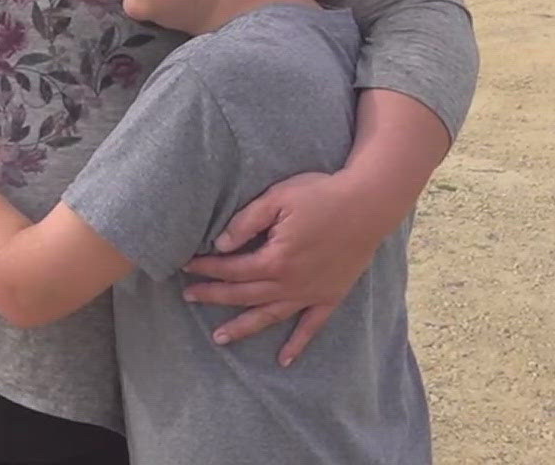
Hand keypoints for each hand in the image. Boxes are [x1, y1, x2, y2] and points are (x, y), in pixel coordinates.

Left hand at [181, 171, 386, 365]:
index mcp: (275, 259)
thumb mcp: (278, 199)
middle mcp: (290, 283)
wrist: (368, 205)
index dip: (206, 268)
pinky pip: (311, 326)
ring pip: (269, 316)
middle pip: (243, 295)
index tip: (186, 266)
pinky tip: (284, 359)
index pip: (231, 268)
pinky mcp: (331, 296)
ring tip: (220, 339)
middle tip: (188, 297)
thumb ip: (246, 222)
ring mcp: (311, 293)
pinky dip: (297, 344)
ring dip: (243, 327)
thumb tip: (220, 245)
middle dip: (213, 295)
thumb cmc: (322, 195)